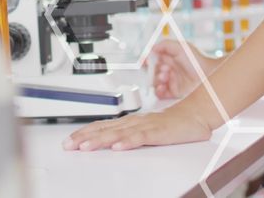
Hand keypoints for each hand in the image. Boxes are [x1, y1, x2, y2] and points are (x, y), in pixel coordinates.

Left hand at [62, 98, 212, 150]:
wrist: (194, 116)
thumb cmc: (171, 125)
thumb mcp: (145, 130)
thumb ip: (129, 136)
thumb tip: (109, 143)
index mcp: (129, 122)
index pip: (102, 126)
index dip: (84, 133)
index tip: (69, 141)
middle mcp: (133, 122)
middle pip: (104, 129)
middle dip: (84, 137)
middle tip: (69, 145)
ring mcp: (145, 126)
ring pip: (118, 133)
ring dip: (100, 140)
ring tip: (85, 146)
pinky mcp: (158, 132)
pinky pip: (141, 137)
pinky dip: (128, 142)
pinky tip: (117, 146)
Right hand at [150, 40, 221, 99]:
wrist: (208, 76)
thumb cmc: (197, 60)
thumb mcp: (181, 47)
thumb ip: (164, 45)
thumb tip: (151, 48)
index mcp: (169, 58)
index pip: (153, 59)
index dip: (147, 60)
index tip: (145, 61)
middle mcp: (169, 70)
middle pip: (152, 71)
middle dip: (154, 70)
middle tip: (163, 69)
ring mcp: (171, 81)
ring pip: (155, 82)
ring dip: (157, 79)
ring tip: (165, 77)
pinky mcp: (173, 92)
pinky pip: (160, 93)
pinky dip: (158, 90)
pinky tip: (163, 87)